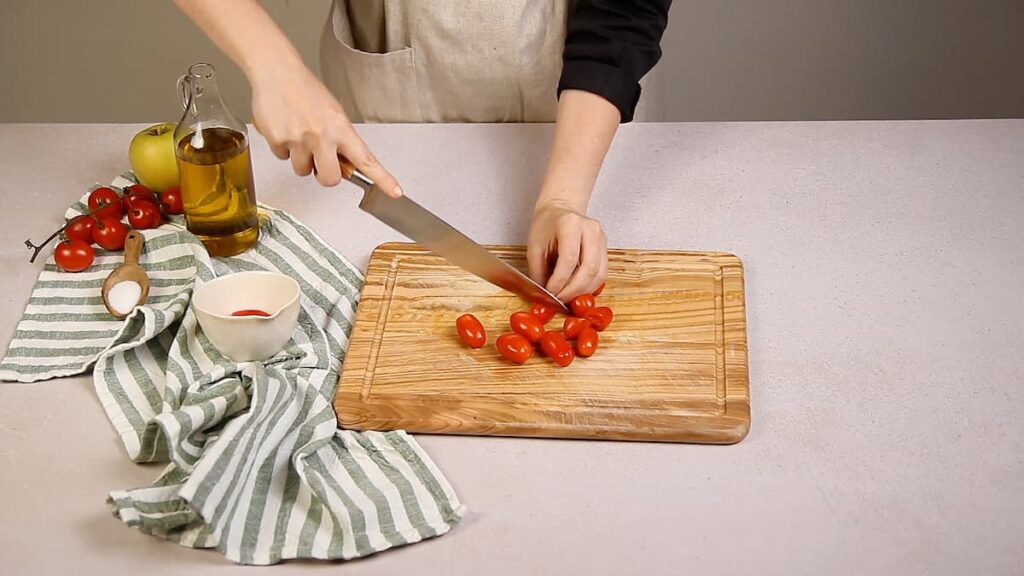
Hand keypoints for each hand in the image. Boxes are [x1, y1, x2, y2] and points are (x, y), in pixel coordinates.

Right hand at [249, 66, 401, 196]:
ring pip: (302, 171)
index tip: (394, 191)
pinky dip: (283, 148)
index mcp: (340, 128)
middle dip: (325, 175)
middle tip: (321, 161)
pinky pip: (282, 158)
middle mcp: (322, 135)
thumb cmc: (306, 90)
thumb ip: (341, 139)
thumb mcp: (334, 113)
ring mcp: (299, 139)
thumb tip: (344, 164)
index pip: (366, 159)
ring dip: (301, 160)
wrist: (277, 72)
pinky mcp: (278, 140)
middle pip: (330, 179)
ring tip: (299, 136)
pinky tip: (285, 129)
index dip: (382, 178)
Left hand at [527, 198, 607, 300]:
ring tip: (567, 298)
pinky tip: (577, 291)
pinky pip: (601, 274)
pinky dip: (590, 287)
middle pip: (589, 269)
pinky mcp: (605, 248)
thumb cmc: (545, 226)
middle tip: (560, 300)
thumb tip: (545, 296)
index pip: (569, 259)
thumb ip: (539, 272)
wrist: (558, 210)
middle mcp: (590, 229)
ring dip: (583, 291)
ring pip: (599, 274)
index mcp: (570, 224)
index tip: (551, 293)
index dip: (560, 281)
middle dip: (573, 291)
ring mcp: (601, 238)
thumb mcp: (534, 247)